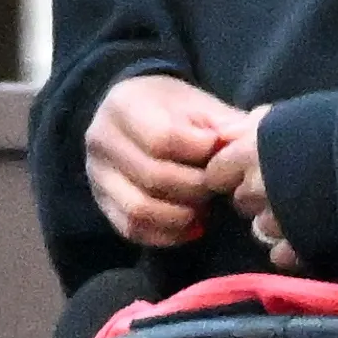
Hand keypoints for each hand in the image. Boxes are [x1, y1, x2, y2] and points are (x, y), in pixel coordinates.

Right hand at [84, 74, 243, 247]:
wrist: (137, 112)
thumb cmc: (175, 108)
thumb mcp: (200, 103)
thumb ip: (224, 123)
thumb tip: (241, 143)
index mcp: (124, 104)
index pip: (162, 138)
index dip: (199, 150)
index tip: (220, 150)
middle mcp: (101, 140)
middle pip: (154, 177)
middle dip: (196, 186)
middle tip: (219, 185)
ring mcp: (96, 175)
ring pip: (139, 209)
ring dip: (182, 214)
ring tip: (206, 208)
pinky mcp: (101, 203)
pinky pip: (131, 229)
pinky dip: (166, 234)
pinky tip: (193, 226)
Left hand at [202, 107, 301, 271]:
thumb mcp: (299, 111)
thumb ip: (263, 122)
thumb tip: (238, 128)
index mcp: (252, 149)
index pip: (216, 171)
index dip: (232, 170)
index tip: (251, 167)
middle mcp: (257, 185)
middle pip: (241, 201)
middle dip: (257, 195)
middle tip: (286, 184)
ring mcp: (277, 218)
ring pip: (262, 228)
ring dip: (278, 221)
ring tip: (307, 207)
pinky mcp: (298, 244)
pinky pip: (281, 253)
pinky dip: (293, 246)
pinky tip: (311, 231)